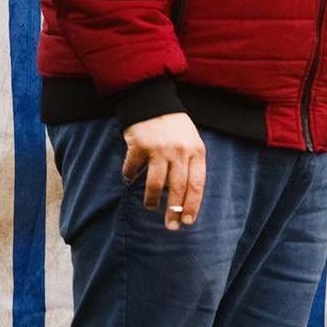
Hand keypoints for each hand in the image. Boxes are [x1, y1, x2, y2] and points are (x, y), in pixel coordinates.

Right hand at [121, 112, 205, 229]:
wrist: (152, 100)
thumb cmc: (174, 126)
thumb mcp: (191, 142)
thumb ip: (191, 164)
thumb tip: (185, 197)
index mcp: (196, 151)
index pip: (197, 184)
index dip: (193, 205)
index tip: (189, 220)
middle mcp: (180, 151)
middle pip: (178, 188)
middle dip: (174, 211)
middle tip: (171, 226)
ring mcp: (159, 149)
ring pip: (155, 183)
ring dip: (152, 199)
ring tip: (150, 206)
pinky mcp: (140, 145)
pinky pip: (133, 169)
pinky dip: (130, 176)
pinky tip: (130, 178)